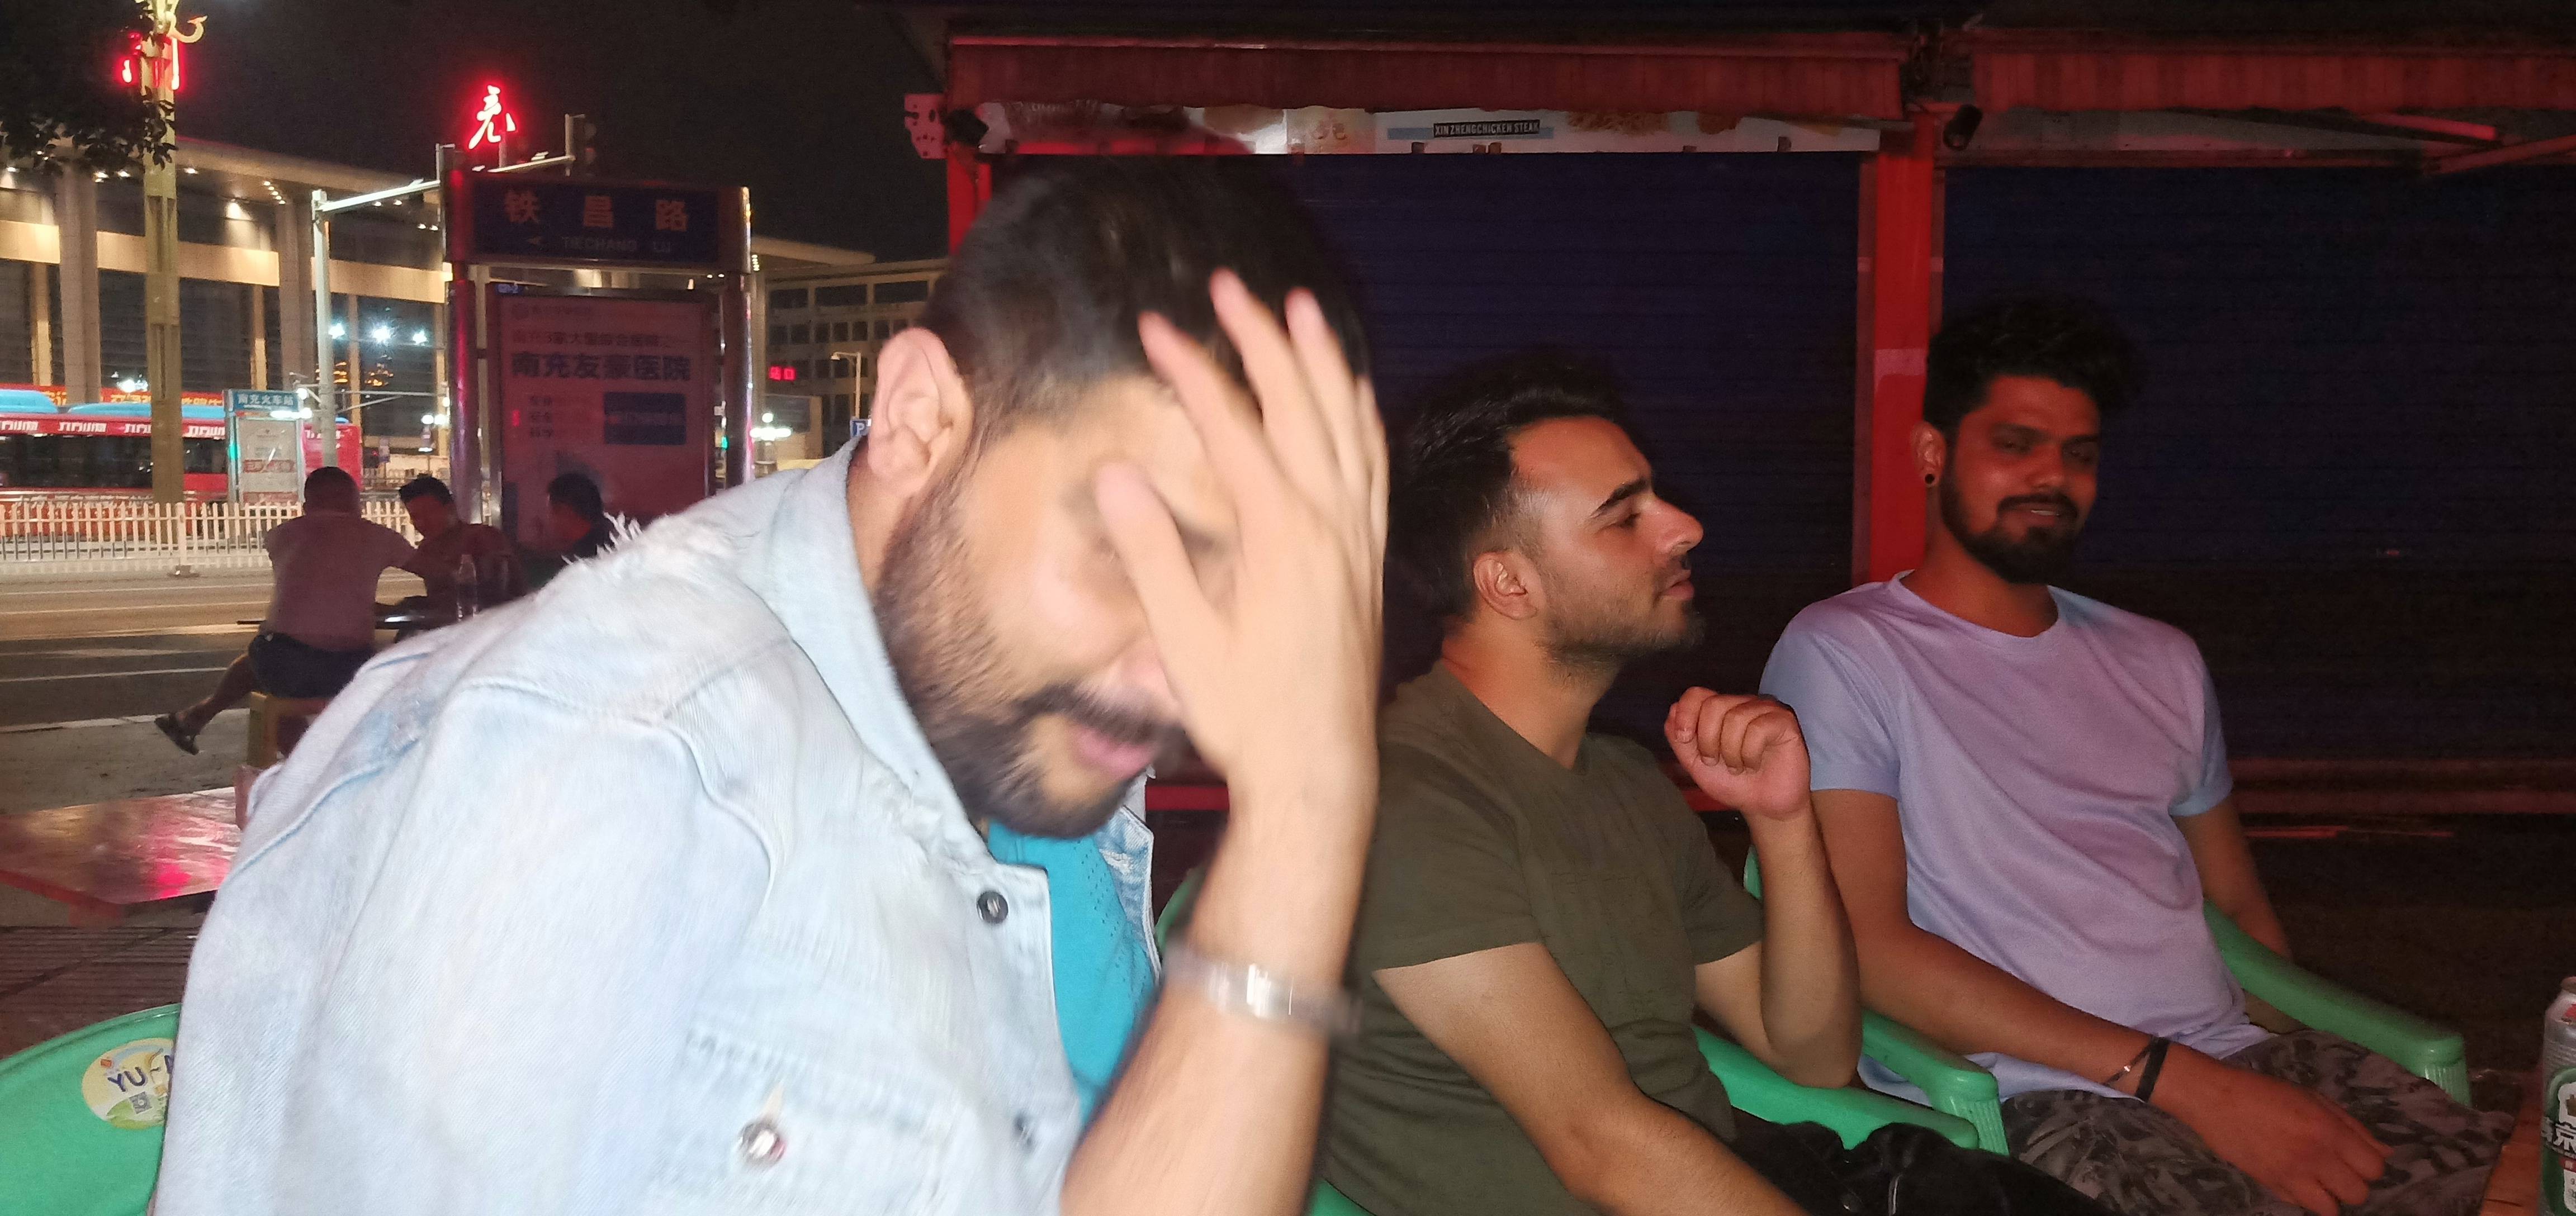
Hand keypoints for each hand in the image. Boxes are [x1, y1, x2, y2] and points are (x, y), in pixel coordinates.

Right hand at [1095, 271, 1385, 810]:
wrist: (1318, 770)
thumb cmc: (1244, 715)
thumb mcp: (1182, 644)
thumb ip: (1152, 556)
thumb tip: (1116, 475)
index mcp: (1280, 536)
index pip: (1232, 426)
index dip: (1193, 370)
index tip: (1155, 326)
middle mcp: (1330, 524)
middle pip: (1298, 405)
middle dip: (1261, 338)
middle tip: (1228, 285)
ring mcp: (1357, 537)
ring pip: (1348, 423)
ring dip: (1322, 360)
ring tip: (1300, 307)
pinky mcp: (1369, 556)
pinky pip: (1374, 463)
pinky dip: (1361, 414)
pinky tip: (1350, 389)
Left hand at [1665, 690, 1810, 820]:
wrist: (1763, 806)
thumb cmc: (1733, 783)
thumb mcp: (1695, 763)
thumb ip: (1679, 738)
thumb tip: (1673, 709)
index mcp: (1720, 710)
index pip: (1696, 694)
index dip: (1686, 714)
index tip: (1684, 739)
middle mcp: (1742, 704)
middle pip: (1713, 705)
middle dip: (1707, 740)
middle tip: (1715, 761)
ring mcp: (1764, 710)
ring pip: (1735, 718)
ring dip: (1731, 752)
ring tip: (1738, 767)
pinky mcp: (1784, 721)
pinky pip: (1758, 728)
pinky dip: (1750, 753)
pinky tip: (1754, 764)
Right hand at [2153, 1045, 2391, 1215]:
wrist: (2215, 1098)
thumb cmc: (2266, 1092)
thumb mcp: (2314, 1098)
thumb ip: (2352, 1126)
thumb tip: (2385, 1153)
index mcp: (2329, 1130)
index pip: (2374, 1167)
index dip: (2370, 1164)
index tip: (2356, 1157)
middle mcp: (2314, 1157)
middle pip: (2358, 1193)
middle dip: (2353, 1184)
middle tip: (2338, 1170)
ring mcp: (2291, 1175)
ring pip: (2331, 1209)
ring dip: (2330, 1197)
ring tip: (2318, 1180)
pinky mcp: (2270, 1185)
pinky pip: (2300, 1205)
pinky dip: (2302, 1196)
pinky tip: (2293, 1177)